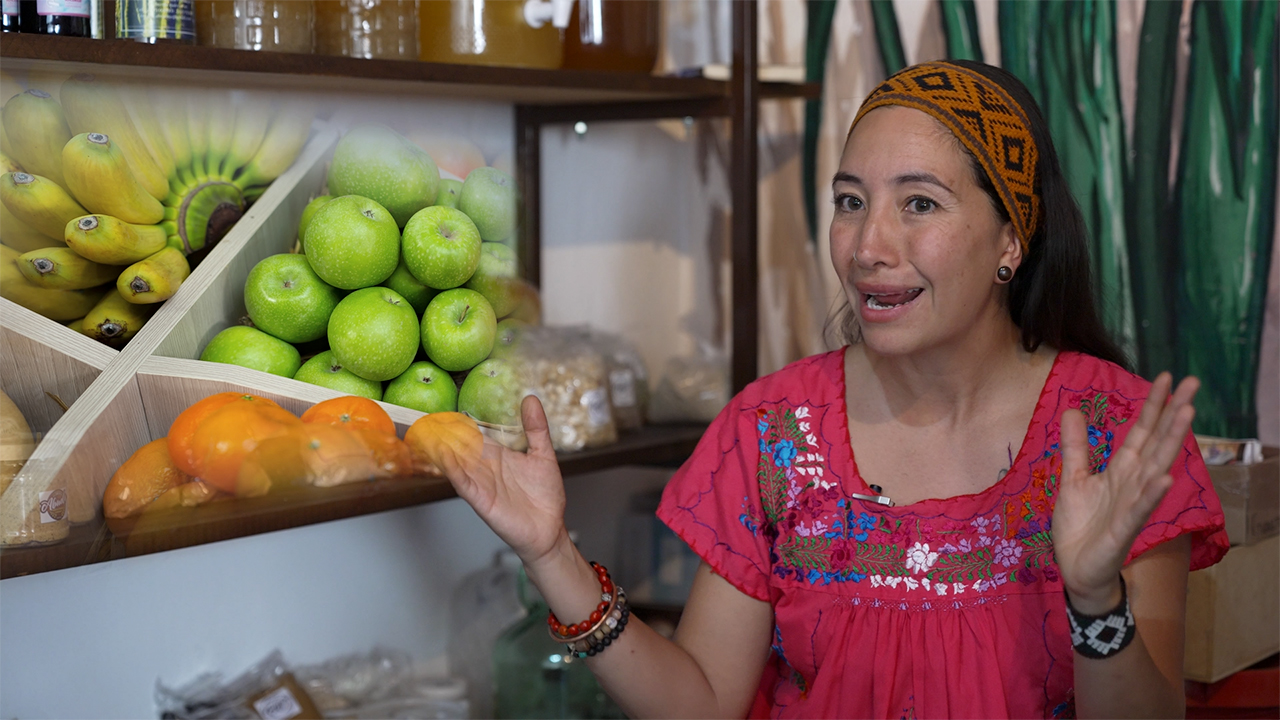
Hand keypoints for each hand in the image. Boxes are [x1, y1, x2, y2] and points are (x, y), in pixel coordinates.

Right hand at [435, 395, 569, 567]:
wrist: (549, 529)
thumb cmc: (545, 496)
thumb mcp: (543, 455)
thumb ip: (536, 428)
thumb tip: (531, 399)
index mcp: (498, 454)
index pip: (475, 434)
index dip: (461, 421)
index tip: (447, 404)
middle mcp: (485, 467)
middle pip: (460, 446)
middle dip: (444, 432)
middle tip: (427, 414)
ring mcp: (481, 482)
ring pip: (456, 462)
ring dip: (442, 448)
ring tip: (427, 430)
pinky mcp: (481, 499)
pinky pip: (463, 482)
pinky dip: (452, 469)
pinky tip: (443, 456)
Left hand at [1051, 373, 1198, 613]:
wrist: (1077, 569)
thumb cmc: (1081, 526)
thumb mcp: (1073, 479)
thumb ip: (1076, 447)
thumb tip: (1073, 411)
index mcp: (1121, 470)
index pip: (1141, 431)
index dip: (1153, 405)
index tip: (1166, 376)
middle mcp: (1133, 483)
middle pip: (1158, 442)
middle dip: (1174, 413)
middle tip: (1193, 382)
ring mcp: (1132, 505)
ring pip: (1157, 468)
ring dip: (1171, 442)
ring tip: (1187, 413)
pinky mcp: (1125, 530)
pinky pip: (1140, 509)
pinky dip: (1152, 495)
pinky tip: (1164, 478)